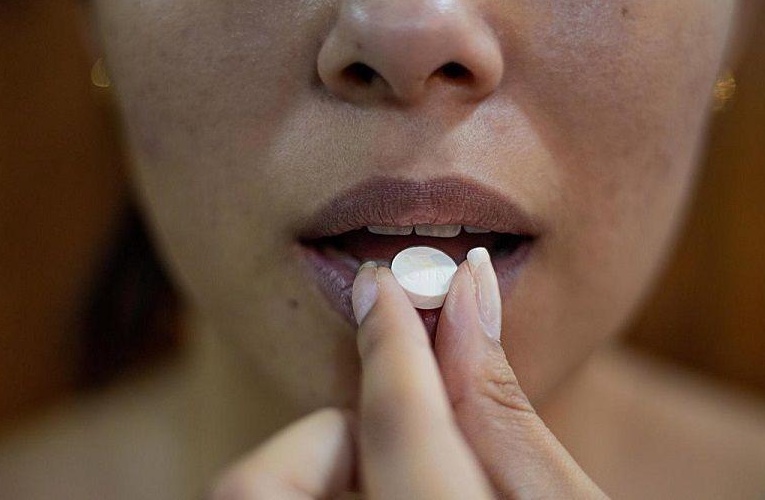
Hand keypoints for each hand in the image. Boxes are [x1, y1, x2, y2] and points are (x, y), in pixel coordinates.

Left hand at [210, 248, 606, 498]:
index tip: (383, 285)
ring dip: (322, 471)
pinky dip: (324, 499)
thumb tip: (466, 293)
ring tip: (403, 480)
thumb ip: (503, 410)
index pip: (399, 428)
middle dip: (328, 436)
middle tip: (399, 434)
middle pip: (261, 484)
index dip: (392, 341)